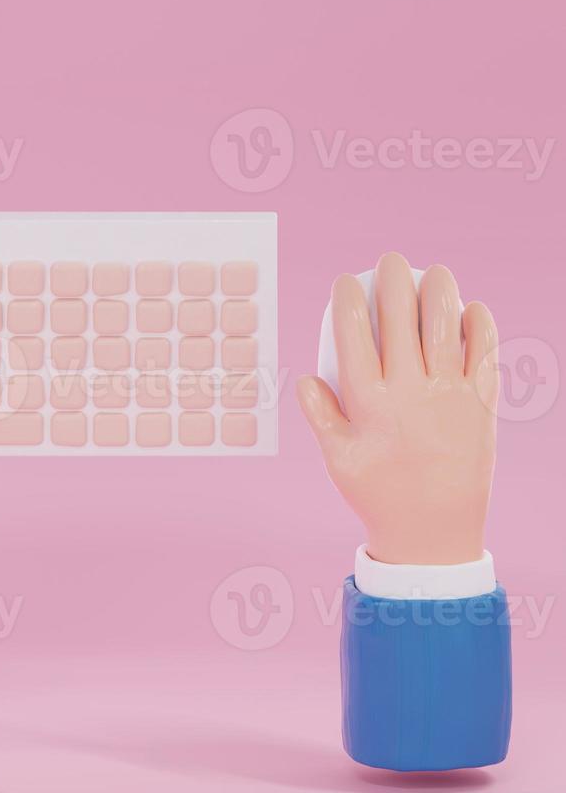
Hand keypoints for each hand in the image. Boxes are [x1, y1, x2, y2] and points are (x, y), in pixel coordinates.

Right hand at [297, 252, 498, 565]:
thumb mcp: (338, 459)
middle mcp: (409, 390)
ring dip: (439, 290)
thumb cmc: (379, 494)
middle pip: (401, 318)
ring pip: (445, 326)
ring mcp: (449, 394)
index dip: (348, 299)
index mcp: (369, 401)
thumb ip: (320, 415)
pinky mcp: (481, 404)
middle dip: (393, 280)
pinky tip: (473, 309)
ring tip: (434, 272)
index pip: (353, 334)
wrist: (434, 531)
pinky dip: (481, 326)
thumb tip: (307, 377)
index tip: (346, 282)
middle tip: (391, 261)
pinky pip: (484, 354)